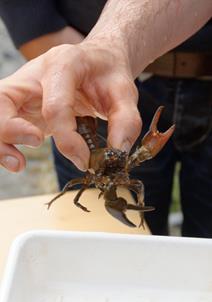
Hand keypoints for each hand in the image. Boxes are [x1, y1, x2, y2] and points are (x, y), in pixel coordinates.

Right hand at [0, 42, 140, 171]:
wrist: (98, 62)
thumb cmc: (108, 75)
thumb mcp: (126, 93)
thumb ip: (126, 122)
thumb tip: (115, 155)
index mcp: (63, 64)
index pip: (55, 106)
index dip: (68, 140)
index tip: (86, 161)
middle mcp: (35, 74)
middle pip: (4, 99)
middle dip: (12, 130)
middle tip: (32, 150)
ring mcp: (24, 89)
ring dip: (1, 140)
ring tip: (18, 164)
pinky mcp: (22, 105)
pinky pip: (2, 121)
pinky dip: (5, 142)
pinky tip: (17, 158)